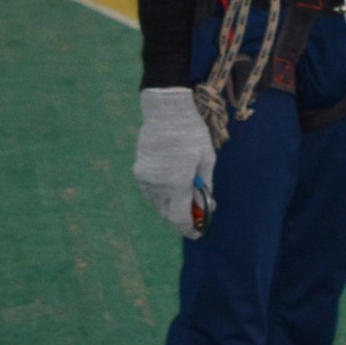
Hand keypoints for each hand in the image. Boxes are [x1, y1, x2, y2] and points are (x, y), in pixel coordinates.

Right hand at [135, 87, 215, 238]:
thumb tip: (207, 205)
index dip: (189, 229)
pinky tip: (171, 181)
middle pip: (168, 214)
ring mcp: (146, 179)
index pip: (180, 218)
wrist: (165, 112)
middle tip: (196, 211)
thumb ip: (205, 185)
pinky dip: (161, 193)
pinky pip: (150, 191)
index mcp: (177, 184)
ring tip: (185, 192)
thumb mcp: (207, 158)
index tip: (198, 232)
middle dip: (182, 217)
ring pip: (158, 203)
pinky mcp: (139, 171)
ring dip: (171, 204)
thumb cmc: (191, 133)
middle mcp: (158, 186)